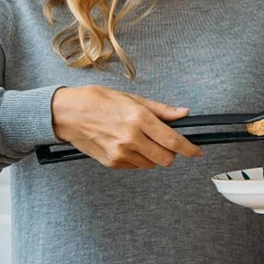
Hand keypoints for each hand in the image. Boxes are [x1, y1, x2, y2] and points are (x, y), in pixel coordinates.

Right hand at [51, 85, 201, 169]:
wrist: (66, 114)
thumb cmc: (97, 101)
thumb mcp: (132, 98)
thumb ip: (160, 109)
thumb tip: (183, 113)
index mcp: (139, 119)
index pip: (173, 140)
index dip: (189, 149)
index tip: (197, 152)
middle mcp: (131, 138)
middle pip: (166, 158)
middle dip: (171, 152)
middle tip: (165, 142)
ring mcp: (120, 153)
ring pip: (151, 164)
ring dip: (153, 155)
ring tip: (140, 139)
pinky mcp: (111, 162)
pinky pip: (135, 166)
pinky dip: (137, 158)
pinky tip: (127, 144)